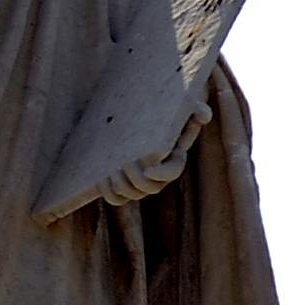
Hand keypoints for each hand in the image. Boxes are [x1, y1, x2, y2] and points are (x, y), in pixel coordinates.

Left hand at [95, 98, 212, 206]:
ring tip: (111, 170)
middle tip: (123, 161)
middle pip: (149, 188)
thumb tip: (203, 115)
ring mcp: (139, 182)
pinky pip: (116, 198)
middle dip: (135, 179)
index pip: (173, 172)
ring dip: (120, 186)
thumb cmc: (162, 110)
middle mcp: (157, 175)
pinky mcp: (122, 184)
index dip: (162, 175)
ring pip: (131, 194)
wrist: (134, 115)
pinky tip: (101, 177)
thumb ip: (195, 108)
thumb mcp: (181, 106)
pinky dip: (108, 192)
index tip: (148, 169)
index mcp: (173, 159)